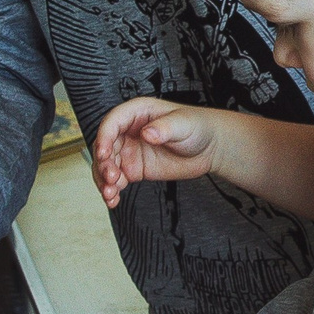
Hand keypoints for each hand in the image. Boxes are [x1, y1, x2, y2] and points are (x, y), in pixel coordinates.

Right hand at [93, 97, 219, 208]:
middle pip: (105, 146)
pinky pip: (117, 180)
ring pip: (106, 165)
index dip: (104, 137)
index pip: (112, 123)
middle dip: (103, 164)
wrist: (210, 148)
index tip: (104, 154)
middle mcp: (129, 131)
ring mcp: (130, 151)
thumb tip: (147, 133)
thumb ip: (164, 127)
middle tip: (111, 178)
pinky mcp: (134, 169)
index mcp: (137, 113)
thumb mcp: (183, 123)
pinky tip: (113, 200)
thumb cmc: (198, 126)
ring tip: (110, 193)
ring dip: (103, 180)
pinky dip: (112, 190)